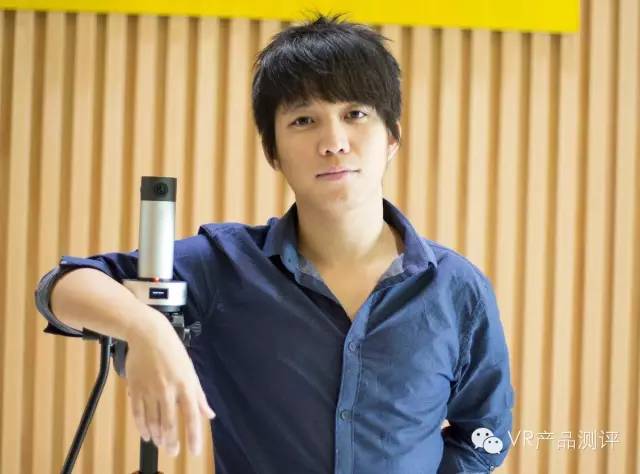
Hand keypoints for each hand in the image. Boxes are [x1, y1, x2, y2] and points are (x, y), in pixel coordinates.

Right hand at [125, 312, 214, 456]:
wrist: (148, 335)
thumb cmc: (173, 352)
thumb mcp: (191, 371)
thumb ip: (199, 396)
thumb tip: (209, 414)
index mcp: (185, 385)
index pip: (191, 416)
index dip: (193, 436)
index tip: (194, 451)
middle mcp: (168, 390)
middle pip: (169, 423)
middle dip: (171, 441)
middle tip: (173, 452)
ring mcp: (150, 390)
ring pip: (152, 421)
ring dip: (156, 436)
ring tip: (160, 444)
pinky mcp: (135, 388)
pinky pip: (138, 413)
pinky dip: (141, 426)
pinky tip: (146, 434)